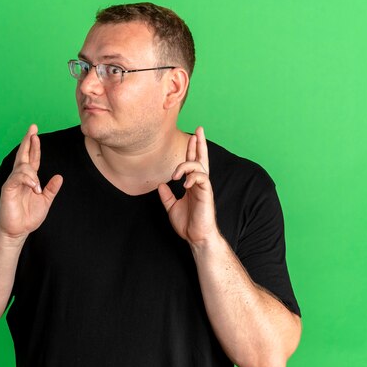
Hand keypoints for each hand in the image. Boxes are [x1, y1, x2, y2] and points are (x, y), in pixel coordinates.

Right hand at [0, 124, 62, 239]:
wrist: (18, 231)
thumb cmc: (29, 217)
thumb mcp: (45, 201)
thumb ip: (51, 189)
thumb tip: (59, 176)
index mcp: (29, 179)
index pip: (32, 158)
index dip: (34, 146)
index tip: (36, 133)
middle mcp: (20, 178)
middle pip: (23, 155)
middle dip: (28, 141)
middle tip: (32, 128)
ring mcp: (13, 182)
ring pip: (22, 166)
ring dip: (32, 173)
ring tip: (37, 188)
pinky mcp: (7, 189)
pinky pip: (17, 177)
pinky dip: (27, 179)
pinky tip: (33, 186)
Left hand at [158, 126, 218, 247]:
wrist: (196, 237)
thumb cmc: (187, 224)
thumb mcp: (172, 207)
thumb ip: (167, 196)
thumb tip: (161, 185)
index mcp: (192, 185)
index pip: (193, 163)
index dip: (192, 149)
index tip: (192, 136)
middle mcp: (199, 184)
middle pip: (201, 158)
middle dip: (200, 143)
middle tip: (199, 129)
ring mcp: (203, 188)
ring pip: (199, 166)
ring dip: (186, 165)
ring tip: (175, 175)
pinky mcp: (206, 193)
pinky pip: (201, 178)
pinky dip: (192, 177)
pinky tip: (184, 184)